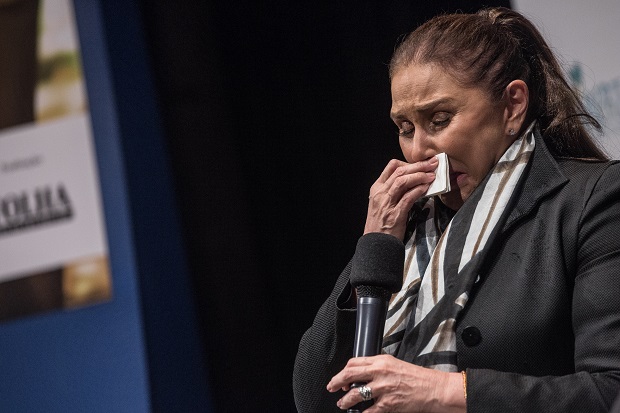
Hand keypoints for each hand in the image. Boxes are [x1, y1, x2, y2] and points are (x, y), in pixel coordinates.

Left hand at [326, 354, 464, 412]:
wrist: (433, 389)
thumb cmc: (416, 377)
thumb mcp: (394, 364)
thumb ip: (377, 367)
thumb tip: (361, 372)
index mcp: (381, 361)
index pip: (353, 363)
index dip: (343, 371)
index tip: (340, 377)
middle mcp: (379, 373)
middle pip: (349, 375)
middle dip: (336, 382)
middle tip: (331, 388)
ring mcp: (383, 389)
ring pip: (354, 395)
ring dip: (345, 401)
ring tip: (342, 403)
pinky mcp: (388, 404)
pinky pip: (368, 411)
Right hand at [365, 158, 437, 239]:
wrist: (376, 244)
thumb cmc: (381, 224)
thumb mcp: (383, 203)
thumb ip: (394, 191)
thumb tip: (414, 182)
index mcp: (377, 188)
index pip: (391, 166)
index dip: (408, 162)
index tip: (421, 164)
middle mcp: (380, 193)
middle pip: (400, 171)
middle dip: (418, 165)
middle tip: (433, 163)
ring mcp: (387, 203)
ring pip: (403, 181)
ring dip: (420, 176)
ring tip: (432, 175)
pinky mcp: (395, 214)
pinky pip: (408, 197)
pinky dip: (419, 190)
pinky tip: (427, 188)